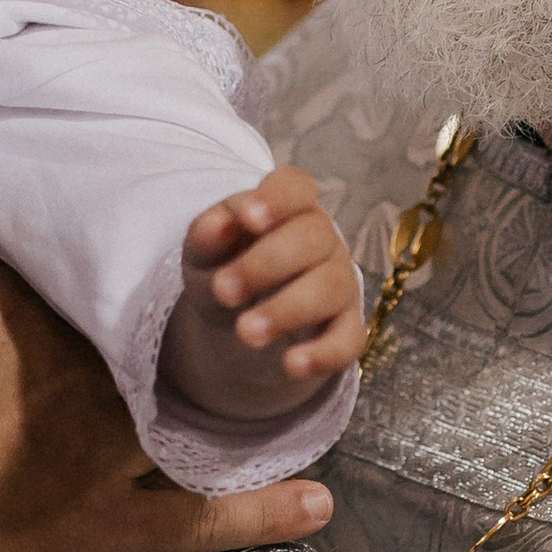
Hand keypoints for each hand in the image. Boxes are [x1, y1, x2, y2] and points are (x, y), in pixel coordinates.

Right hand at [0, 158, 332, 551]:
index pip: (18, 246)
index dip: (40, 237)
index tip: (81, 224)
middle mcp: (60, 366)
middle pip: (132, 320)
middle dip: (177, 302)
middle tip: (226, 285)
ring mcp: (95, 448)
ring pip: (186, 407)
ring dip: (240, 394)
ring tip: (294, 376)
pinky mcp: (106, 529)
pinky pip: (201, 514)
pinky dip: (261, 507)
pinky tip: (319, 497)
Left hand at [162, 166, 365, 421]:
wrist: (237, 322)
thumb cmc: (225, 268)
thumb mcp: (203, 252)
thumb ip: (207, 234)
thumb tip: (218, 225)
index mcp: (288, 208)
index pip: (296, 187)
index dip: (277, 199)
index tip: (248, 217)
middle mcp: (323, 241)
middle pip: (313, 238)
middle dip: (266, 264)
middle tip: (223, 291)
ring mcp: (339, 285)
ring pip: (330, 288)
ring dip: (287, 310)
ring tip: (245, 332)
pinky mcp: (345, 330)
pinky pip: (348, 340)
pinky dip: (323, 353)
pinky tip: (291, 364)